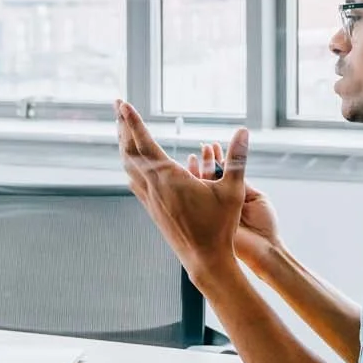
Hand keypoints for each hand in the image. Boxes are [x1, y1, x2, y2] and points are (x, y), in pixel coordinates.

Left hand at [116, 102, 248, 282]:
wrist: (205, 259)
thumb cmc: (220, 227)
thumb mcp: (233, 190)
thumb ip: (237, 158)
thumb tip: (244, 131)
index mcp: (169, 178)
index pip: (144, 142)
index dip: (133, 121)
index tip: (122, 104)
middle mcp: (154, 187)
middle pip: (129, 150)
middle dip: (122, 127)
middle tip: (118, 107)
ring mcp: (150, 199)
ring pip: (128, 166)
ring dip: (124, 145)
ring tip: (122, 129)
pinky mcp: (152, 209)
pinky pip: (134, 181)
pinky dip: (129, 164)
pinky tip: (132, 163)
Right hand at [188, 138, 279, 268]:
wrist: (265, 249)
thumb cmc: (265, 226)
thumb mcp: (255, 197)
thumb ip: (242, 182)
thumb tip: (230, 166)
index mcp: (233, 197)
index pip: (223, 175)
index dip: (218, 160)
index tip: (213, 146)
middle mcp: (221, 204)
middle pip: (210, 179)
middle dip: (206, 162)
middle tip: (204, 147)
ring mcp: (212, 212)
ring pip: (201, 188)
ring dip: (197, 171)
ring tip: (195, 155)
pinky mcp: (206, 221)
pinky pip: (196, 201)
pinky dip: (192, 187)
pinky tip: (188, 175)